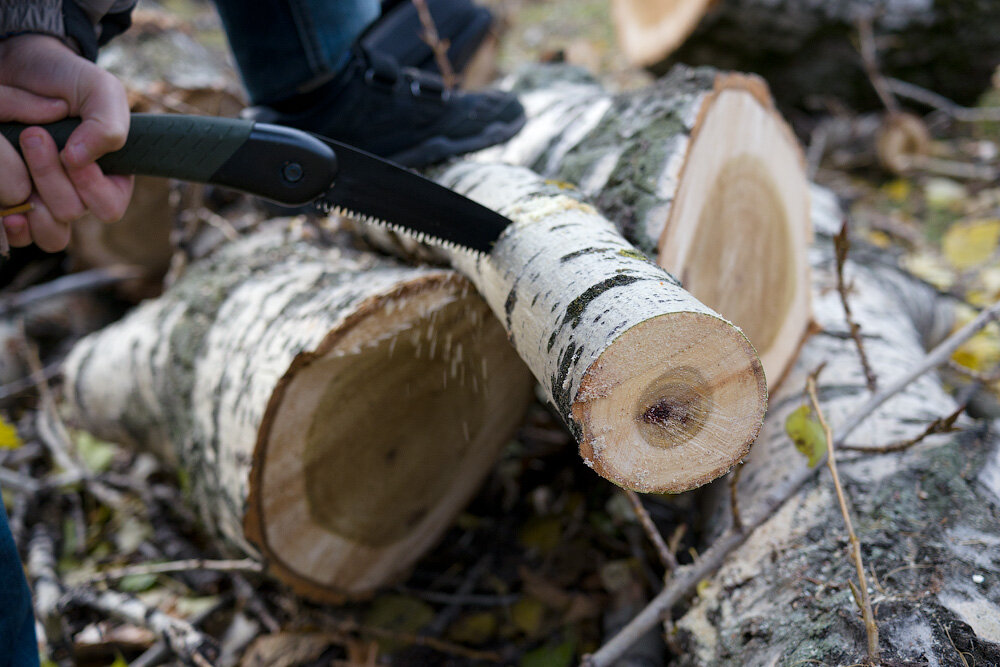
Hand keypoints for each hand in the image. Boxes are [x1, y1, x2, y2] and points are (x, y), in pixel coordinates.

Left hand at [0, 34, 132, 251]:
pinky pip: (18, 234)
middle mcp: (78, 196)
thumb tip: (80, 159)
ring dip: (28, 194)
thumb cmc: (64, 80)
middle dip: (50, 175)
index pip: (108, 208)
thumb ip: (107, 124)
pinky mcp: (12, 204)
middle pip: (71, 214)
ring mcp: (44, 203)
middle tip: (33, 135)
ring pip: (46, 231)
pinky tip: (5, 203)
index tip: (70, 152)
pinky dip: (10, 222)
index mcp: (109, 179)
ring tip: (17, 152)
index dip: (90, 186)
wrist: (18, 67)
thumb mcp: (99, 90)